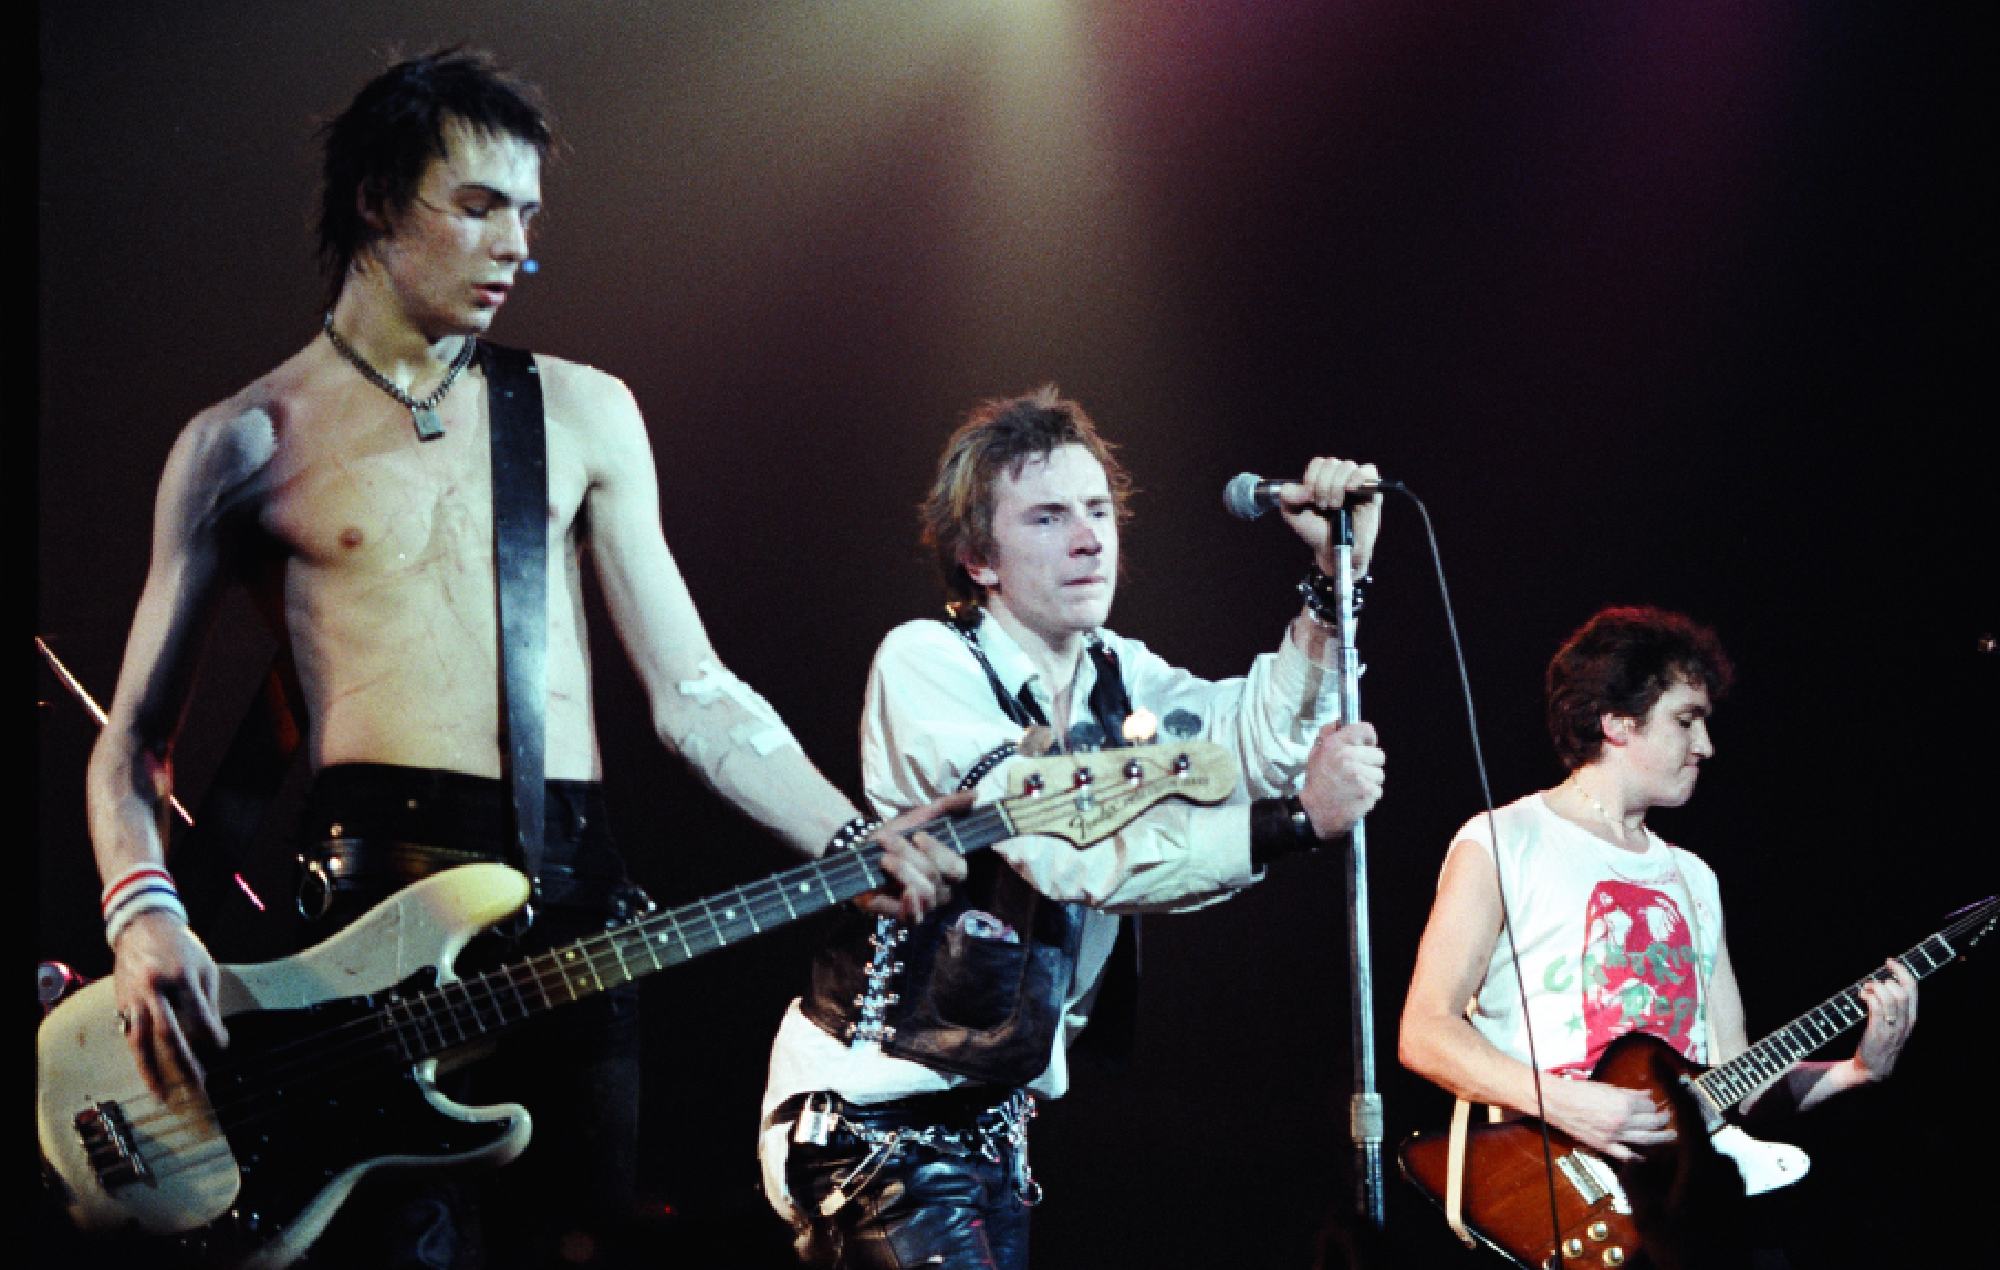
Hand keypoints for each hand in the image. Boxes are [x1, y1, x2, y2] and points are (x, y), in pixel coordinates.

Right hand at [111, 911, 228, 1099]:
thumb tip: (215, 1037)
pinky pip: (130, 1034)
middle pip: (169, 1034)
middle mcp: (154, 989)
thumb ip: (208, 1003)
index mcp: (181, 977)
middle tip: (197, 1084)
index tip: (221, 1047)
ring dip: (151, 1070)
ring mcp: (134, 997)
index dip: (212, 1035)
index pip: (199, 1016)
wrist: (142, 926)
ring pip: (140, 1041)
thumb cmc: (180, 947)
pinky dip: (140, 1055)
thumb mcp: (203, 967)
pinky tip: (148, 1071)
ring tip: (161, 1092)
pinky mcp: (121, 1003)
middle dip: (183, 1063)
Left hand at [856, 790, 973, 921]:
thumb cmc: (897, 834)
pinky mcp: (903, 916)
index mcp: (950, 870)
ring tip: (882, 858)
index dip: (939, 853)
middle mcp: (941, 891)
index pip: (958, 869)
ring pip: (923, 893)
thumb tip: (976, 793)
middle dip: (909, 856)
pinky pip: (913, 917)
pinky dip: (908, 905)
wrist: (862, 848)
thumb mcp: (922, 815)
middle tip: (887, 840)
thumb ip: (949, 805)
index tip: (917, 836)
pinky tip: (901, 891)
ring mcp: (924, 906)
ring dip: (901, 871)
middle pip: (934, 877)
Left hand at [1277, 456, 1384, 578]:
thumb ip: (1288, 496)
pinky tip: (1350, 491)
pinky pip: (1367, 471)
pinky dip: (1357, 478)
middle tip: (1324, 507)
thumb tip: (1305, 488)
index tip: (1311, 499)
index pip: (1318, 463)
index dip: (1312, 479)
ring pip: (1347, 466)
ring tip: (1336, 507)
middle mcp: (1340, 476)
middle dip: (1323, 487)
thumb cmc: (1316, 531)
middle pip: (1331, 463)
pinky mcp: (1372, 490)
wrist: (1334, 549)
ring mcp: (1356, 482)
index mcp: (1322, 478)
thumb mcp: (1293, 514)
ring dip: (1337, 487)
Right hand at [1297, 721, 1384, 838]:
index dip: (1368, 739)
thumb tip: (1339, 721)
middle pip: (1379, 755)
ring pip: (1380, 774)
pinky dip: (1370, 795)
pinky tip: (1355, 797)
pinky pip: (1378, 791)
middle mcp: (1348, 758)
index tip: (1365, 746)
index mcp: (1336, 745)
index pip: (1366, 729)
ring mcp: (1359, 777)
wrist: (1314, 812)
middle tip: (1355, 772)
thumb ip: (1328, 734)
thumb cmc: (1317, 782)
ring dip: (1371, 781)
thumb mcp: (1316, 753)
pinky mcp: (1367, 794)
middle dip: (1370, 764)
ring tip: (1353, 786)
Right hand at [1544, 1077, 1674, 1161]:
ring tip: (1670, 1136)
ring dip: (1661, 1137)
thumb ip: (1629, 1093)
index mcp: (1622, 1103)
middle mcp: (1621, 1120)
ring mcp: (1614, 1135)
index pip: (1649, 1106)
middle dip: (1663, 1119)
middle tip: (1667, 1117)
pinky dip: (1638, 1156)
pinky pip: (1626, 1154)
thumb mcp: (1606, 1088)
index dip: (1653, 1105)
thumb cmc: (1578, 1092)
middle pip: (1652, 1122)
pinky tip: (1645, 1156)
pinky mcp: (1604, 1145)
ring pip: (1646, 1139)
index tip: (1655, 1104)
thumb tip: (1646, 1094)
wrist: (1556, 1102)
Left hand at [1854, 959, 1916, 1080]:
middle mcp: (1905, 1022)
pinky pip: (1876, 1006)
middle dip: (1886, 978)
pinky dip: (1868, 996)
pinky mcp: (1879, 1031)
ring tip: (1865, 991)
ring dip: (1874, 987)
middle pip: (1902, 991)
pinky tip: (1862, 996)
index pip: (1913, 989)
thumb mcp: (1894, 1026)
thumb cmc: (1881, 1044)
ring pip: (1890, 997)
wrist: (1874, 1070)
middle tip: (1872, 982)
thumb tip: (1883, 984)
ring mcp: (1893, 1027)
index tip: (1889, 961)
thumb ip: (1894, 1008)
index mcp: (1911, 1018)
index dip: (1902, 971)